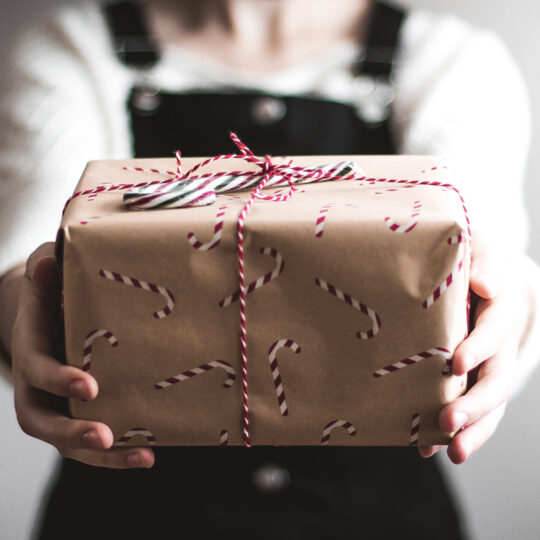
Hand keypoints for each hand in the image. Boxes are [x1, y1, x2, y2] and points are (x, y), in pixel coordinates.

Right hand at [11, 242, 154, 467]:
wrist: (51, 312)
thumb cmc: (54, 291)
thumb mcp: (49, 274)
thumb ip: (48, 270)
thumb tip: (48, 263)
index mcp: (30, 349)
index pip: (36, 370)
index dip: (59, 380)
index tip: (90, 386)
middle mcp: (36, 385)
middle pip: (41, 421)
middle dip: (71, 432)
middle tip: (105, 436)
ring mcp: (56, 404)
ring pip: (67, 441)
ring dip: (102, 456)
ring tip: (143, 457)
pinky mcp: (77, 413)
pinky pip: (91, 441)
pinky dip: (117, 453)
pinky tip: (148, 453)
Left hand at [419, 233, 530, 463]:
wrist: (488, 280)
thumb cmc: (477, 261)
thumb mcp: (482, 250)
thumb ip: (484, 263)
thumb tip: (484, 285)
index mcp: (503, 310)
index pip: (494, 331)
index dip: (479, 347)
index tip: (455, 363)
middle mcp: (502, 345)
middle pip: (495, 379)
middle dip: (474, 404)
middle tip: (448, 421)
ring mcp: (491, 367)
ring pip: (489, 405)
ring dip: (473, 430)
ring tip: (453, 453)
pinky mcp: (475, 380)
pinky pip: (472, 410)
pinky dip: (455, 430)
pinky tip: (429, 446)